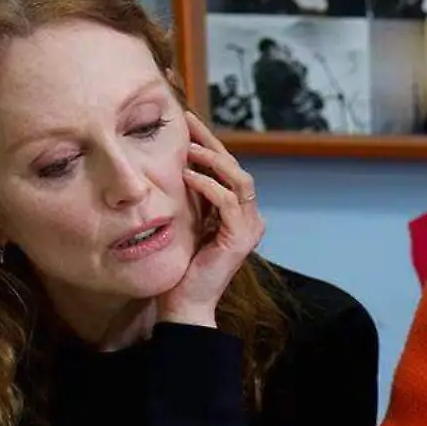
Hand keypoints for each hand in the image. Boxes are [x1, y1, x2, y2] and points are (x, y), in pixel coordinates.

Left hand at [162, 111, 264, 327]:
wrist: (184, 302)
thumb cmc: (181, 266)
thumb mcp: (186, 221)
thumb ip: (191, 197)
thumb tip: (177, 163)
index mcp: (238, 213)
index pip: (228, 169)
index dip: (209, 143)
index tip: (187, 123)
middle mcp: (249, 218)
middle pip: (236, 168)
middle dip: (212, 143)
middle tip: (188, 123)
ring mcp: (248, 229)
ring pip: (240, 180)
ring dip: (214, 161)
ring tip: (188, 150)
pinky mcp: (240, 239)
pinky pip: (229, 202)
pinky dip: (209, 185)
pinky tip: (187, 176)